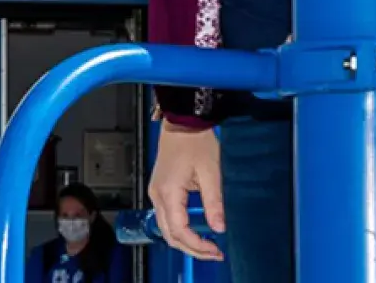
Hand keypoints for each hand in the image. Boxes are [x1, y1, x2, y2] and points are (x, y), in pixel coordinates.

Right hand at [148, 121, 224, 260]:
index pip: (180, 230)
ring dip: (185, 241)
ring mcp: (156, 192)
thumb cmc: (195, 142)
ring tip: (207, 246)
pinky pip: (166, 217)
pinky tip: (196, 231)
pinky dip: (180, 229)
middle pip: (169, 234)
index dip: (197, 245)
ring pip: (166, 228)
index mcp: (168, 192)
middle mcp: (157, 195)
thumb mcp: (211, 172)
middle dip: (191, 249)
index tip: (216, 250)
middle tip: (214, 253)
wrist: (182, 122)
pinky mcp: (160, 189)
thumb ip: (214, 202)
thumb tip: (219, 227)